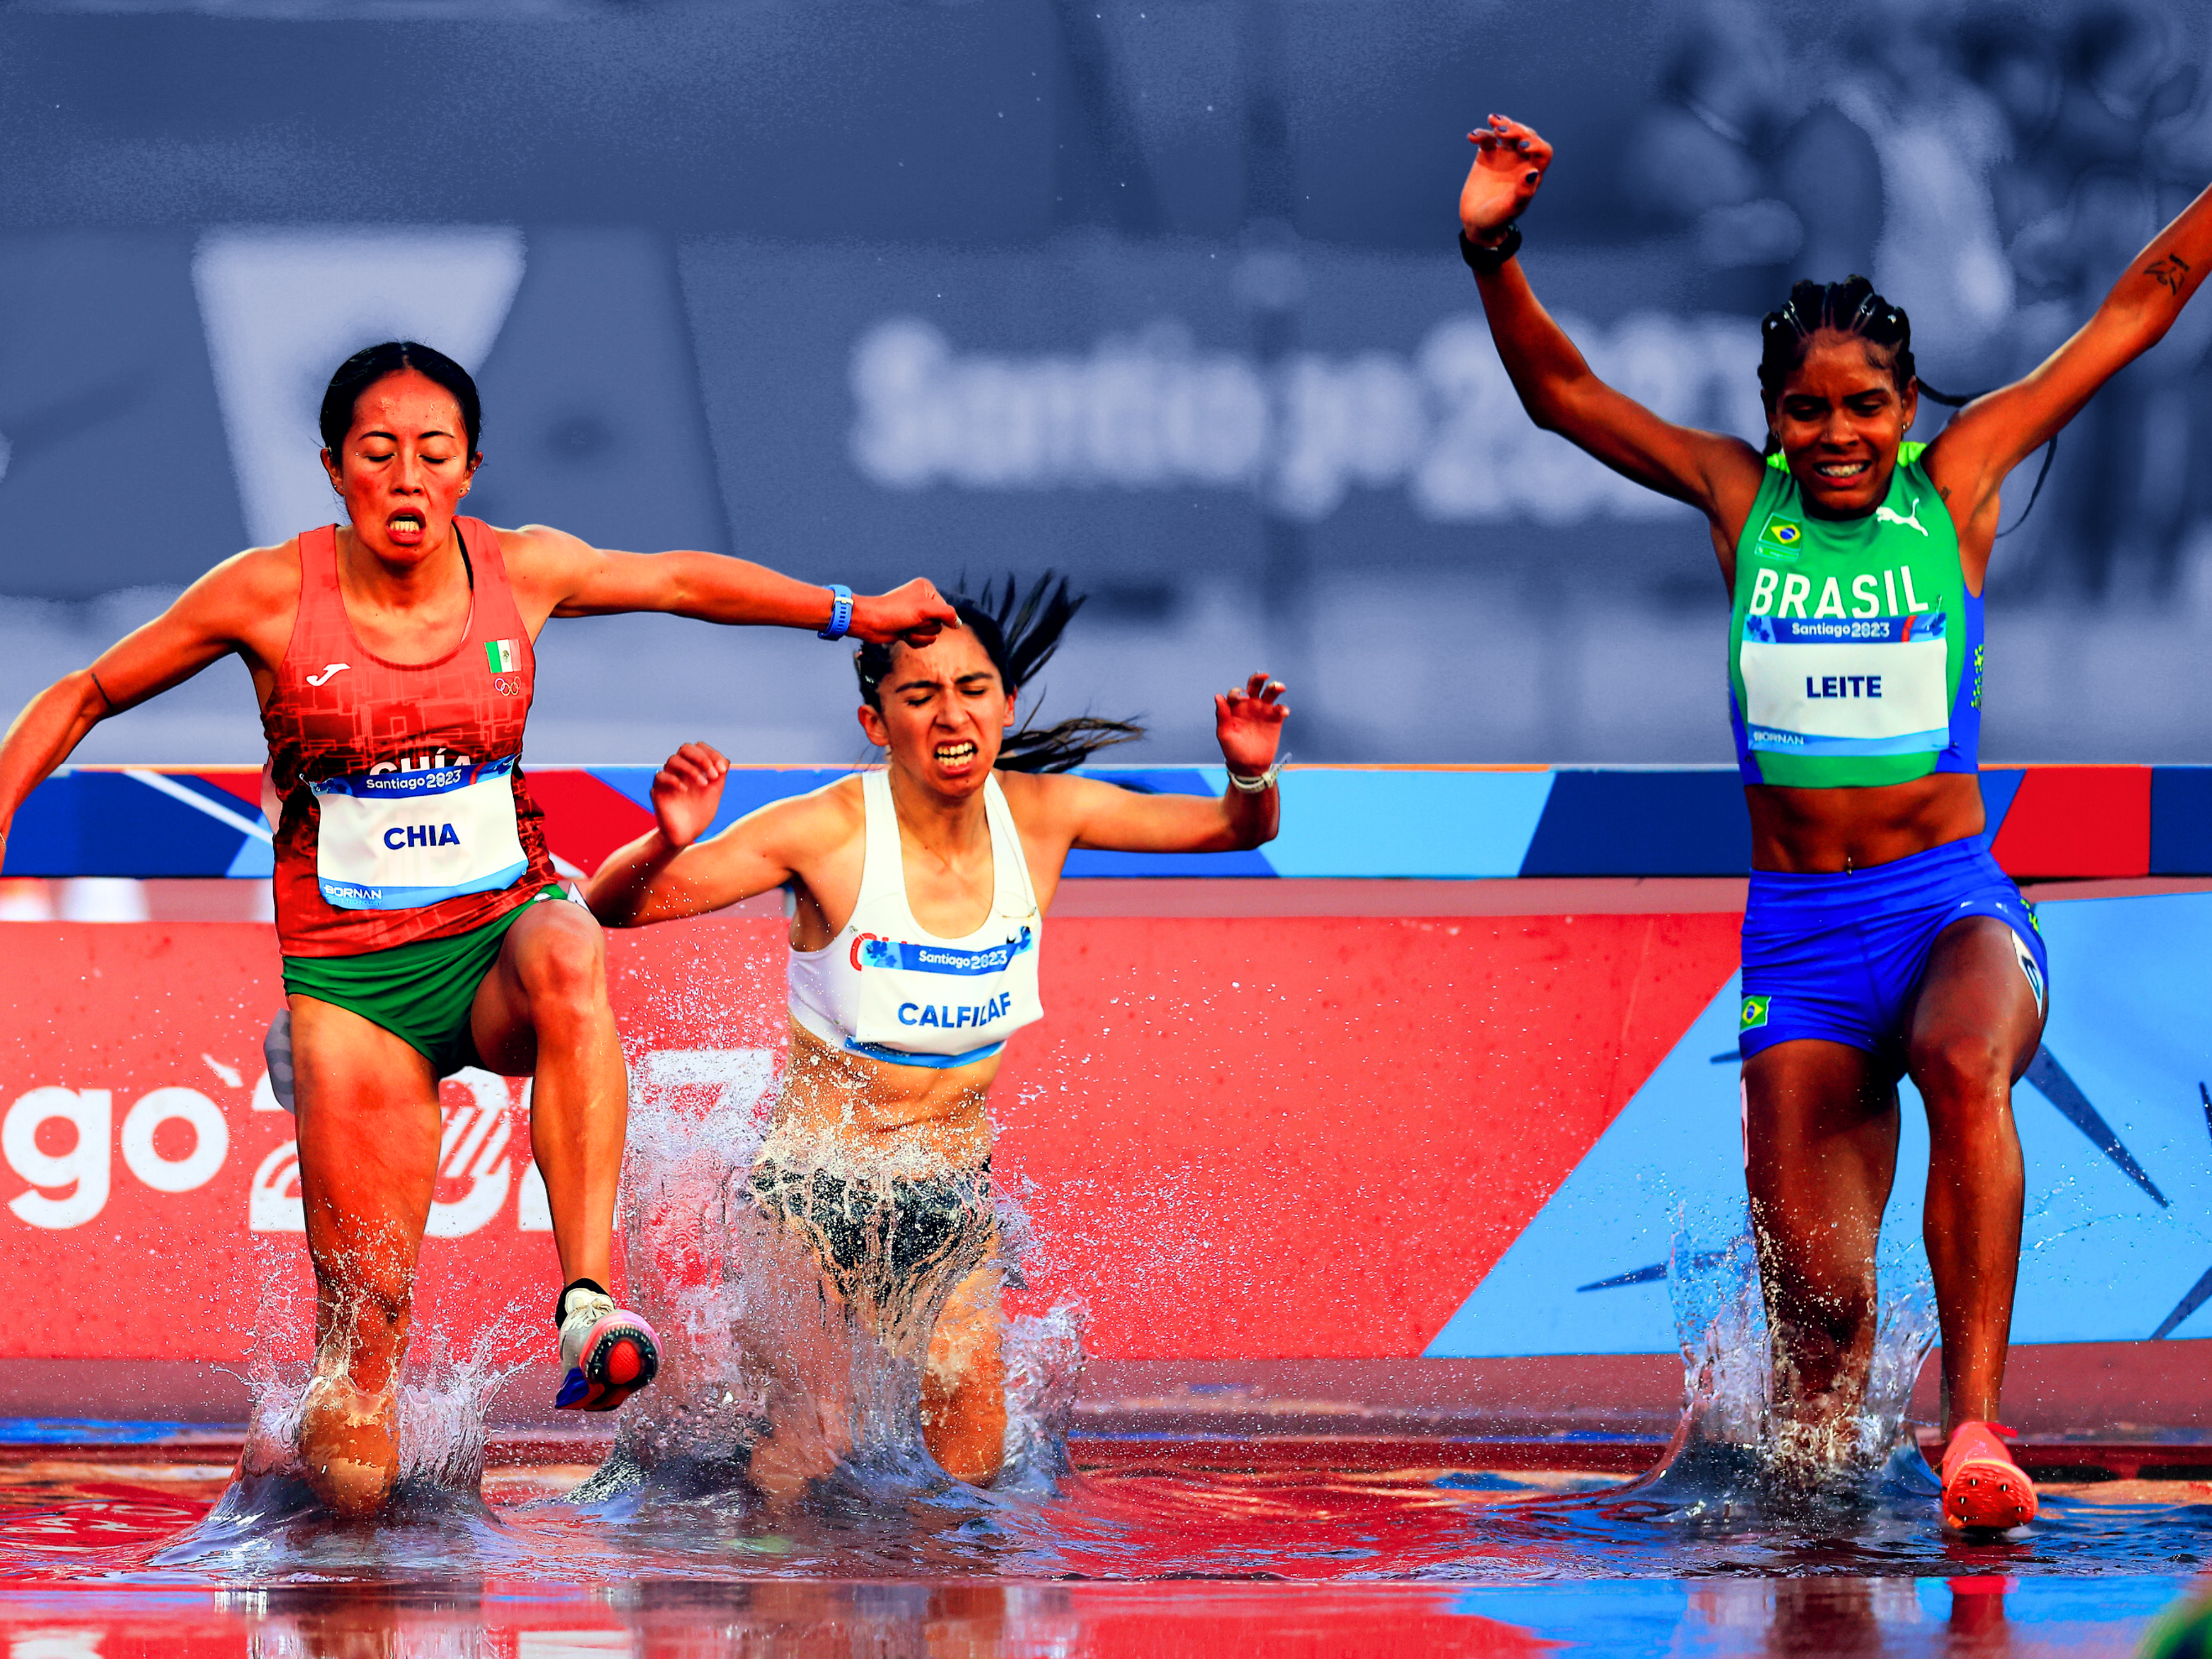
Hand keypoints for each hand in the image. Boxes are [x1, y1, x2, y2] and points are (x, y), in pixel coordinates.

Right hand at [650, 742, 728, 848]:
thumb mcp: (714, 793)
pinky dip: (674, 780)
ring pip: (673, 760)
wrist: (687, 835)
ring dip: (692, 769)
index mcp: (694, 768)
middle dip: (702, 758)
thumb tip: (725, 760)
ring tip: (704, 784)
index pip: (699, 748)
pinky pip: (660, 776)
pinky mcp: (658, 791)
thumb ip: (719, 776)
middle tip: (714, 774)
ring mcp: (668, 779)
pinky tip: (685, 790)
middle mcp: (680, 771)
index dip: (712, 754)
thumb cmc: (700, 813)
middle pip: (685, 748)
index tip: (723, 770)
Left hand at [848, 578, 960, 646]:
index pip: (946, 610)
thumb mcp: (924, 608)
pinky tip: (904, 635)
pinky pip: (924, 640)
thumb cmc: (895, 611)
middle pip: (940, 623)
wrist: (871, 623)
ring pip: (933, 634)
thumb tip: (958, 623)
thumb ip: (946, 613)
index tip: (919, 614)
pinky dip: (915, 641)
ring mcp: (916, 616)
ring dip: (919, 635)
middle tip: (910, 621)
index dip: (934, 617)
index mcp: (927, 590)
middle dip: (925, 627)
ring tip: (905, 628)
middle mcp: (923, 602)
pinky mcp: (910, 628)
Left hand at [1215, 672, 1288, 776]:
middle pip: (1254, 686)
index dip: (1240, 693)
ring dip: (1275, 687)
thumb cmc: (1233, 749)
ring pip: (1270, 693)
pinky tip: (1283, 712)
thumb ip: (1222, 715)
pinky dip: (1283, 708)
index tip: (1244, 699)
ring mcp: (1263, 711)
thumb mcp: (1224, 733)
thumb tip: (1218, 696)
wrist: (1249, 765)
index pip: (1237, 692)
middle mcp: (1250, 705)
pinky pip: (1280, 709)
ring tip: (1279, 687)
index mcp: (1235, 707)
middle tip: (1264, 676)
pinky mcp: (1275, 719)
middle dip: (1258, 678)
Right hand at [1460, 113, 1550, 240]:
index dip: (1536, 144)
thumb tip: (1532, 172)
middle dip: (1517, 130)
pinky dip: (1481, 134)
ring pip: (1509, 132)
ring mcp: (1504, 156)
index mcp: (1532, 173)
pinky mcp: (1487, 155)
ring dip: (1503, 124)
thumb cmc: (1497, 219)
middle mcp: (1521, 161)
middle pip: (1526, 136)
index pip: (1542, 151)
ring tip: (1492, 121)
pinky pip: (1487, 138)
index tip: (1522, 147)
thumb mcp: (1510, 208)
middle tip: (1502, 133)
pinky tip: (1472, 137)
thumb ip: (1523, 192)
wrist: (1477, 222)